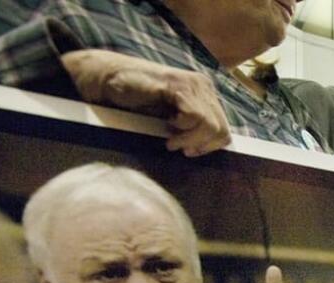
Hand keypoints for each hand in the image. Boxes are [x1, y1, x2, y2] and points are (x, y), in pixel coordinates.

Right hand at [61, 50, 229, 156]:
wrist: (108, 79)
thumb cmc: (137, 100)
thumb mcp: (172, 116)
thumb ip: (192, 126)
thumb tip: (208, 147)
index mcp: (205, 93)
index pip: (224, 129)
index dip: (210, 146)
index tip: (191, 152)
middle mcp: (203, 86)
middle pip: (221, 130)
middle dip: (201, 145)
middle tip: (179, 148)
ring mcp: (192, 84)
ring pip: (210, 125)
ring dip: (190, 139)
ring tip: (171, 139)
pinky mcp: (177, 85)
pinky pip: (194, 116)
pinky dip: (182, 128)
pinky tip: (168, 125)